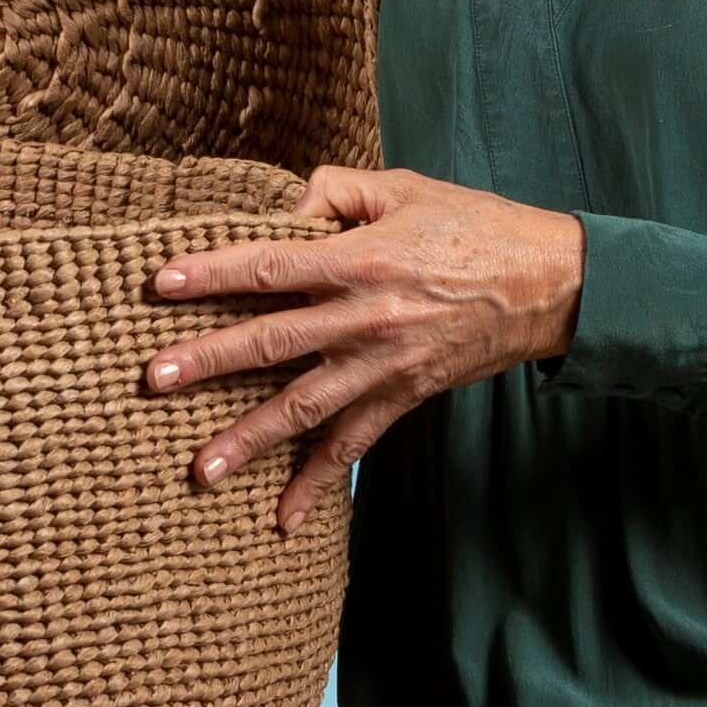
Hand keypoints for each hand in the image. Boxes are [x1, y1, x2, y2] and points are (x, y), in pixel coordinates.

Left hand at [142, 166, 586, 534]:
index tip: (161, 284)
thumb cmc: (475, 225)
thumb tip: (282, 206)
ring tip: (199, 469)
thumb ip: (337, 190)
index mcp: (361, 258)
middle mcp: (365, 317)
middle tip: (154, 379)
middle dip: (209, 360)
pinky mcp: (404, 397)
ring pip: (304, 407)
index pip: (270, 264)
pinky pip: (354, 447)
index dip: (214, 273)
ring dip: (249, 439)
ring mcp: (383, 365)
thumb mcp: (406, 187)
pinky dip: (318, 485)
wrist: (551, 284)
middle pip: (273, 341)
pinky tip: (281, 518)